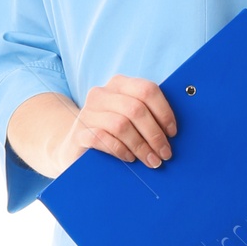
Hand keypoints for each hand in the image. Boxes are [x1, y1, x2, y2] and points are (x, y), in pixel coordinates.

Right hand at [62, 74, 177, 169]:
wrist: (74, 146)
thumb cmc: (110, 132)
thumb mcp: (128, 117)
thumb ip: (147, 115)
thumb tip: (172, 131)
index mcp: (119, 84)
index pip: (147, 90)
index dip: (164, 112)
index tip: (172, 133)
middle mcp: (101, 94)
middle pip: (136, 110)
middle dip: (155, 134)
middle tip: (165, 153)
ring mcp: (88, 112)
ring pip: (121, 125)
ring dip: (141, 146)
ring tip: (151, 160)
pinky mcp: (79, 133)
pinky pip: (103, 139)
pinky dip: (120, 150)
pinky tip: (129, 158)